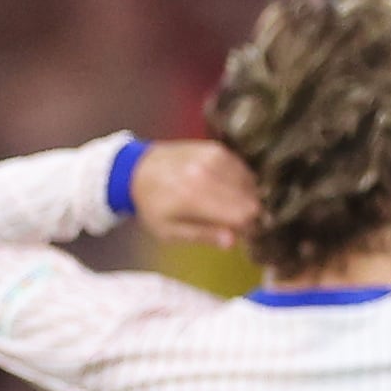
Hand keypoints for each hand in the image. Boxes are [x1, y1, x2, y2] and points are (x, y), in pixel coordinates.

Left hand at [128, 140, 259, 250]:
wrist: (138, 169)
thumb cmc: (153, 206)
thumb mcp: (169, 231)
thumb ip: (203, 235)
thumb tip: (232, 241)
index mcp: (194, 196)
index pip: (243, 214)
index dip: (247, 228)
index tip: (238, 234)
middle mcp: (207, 172)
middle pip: (251, 199)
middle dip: (246, 214)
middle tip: (230, 222)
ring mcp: (214, 157)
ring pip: (252, 184)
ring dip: (244, 198)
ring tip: (224, 206)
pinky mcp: (217, 149)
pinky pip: (243, 169)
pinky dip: (240, 182)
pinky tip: (224, 191)